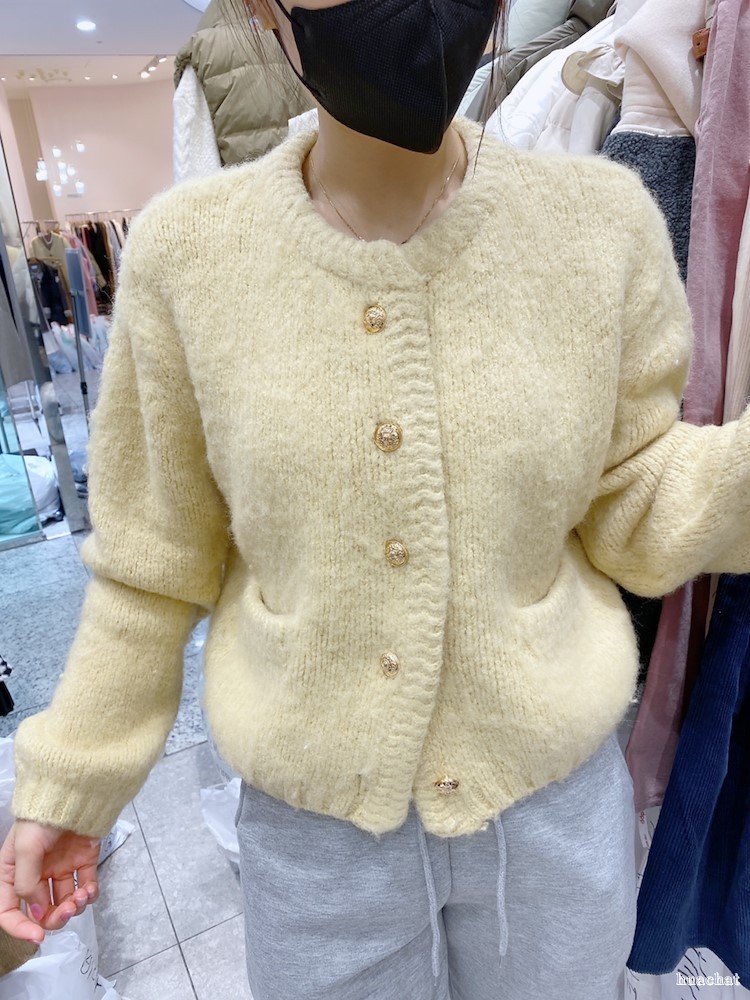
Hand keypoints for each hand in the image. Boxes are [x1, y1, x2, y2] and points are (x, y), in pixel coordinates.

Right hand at [0, 821, 100, 942]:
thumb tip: (37, 912)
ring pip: (66, 903)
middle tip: (69, 910)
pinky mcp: (83, 861)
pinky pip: (86, 888)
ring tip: (82, 895)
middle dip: (56, 917)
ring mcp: (61, 868)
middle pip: (42, 911)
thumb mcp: (25, 849)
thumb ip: (27, 884)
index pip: (9, 910)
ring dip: (75, 907)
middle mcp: (36, 873)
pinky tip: (91, 888)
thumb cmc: (44, 816)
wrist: (76, 792)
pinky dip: (90, 895)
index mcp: (13, 871)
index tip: (37, 935)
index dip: (20, 927)